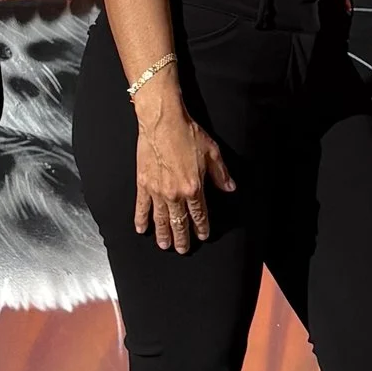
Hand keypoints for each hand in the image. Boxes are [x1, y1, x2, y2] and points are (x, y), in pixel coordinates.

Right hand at [133, 96, 232, 252]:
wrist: (162, 121)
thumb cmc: (187, 134)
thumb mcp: (212, 152)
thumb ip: (221, 174)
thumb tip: (230, 188)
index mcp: (194, 187)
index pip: (199, 214)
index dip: (202, 227)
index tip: (202, 235)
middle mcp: (175, 193)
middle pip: (179, 222)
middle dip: (182, 238)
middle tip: (182, 249)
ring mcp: (157, 190)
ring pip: (161, 219)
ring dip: (164, 234)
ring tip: (165, 245)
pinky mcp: (143, 184)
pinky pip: (142, 207)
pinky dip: (141, 219)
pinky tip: (142, 228)